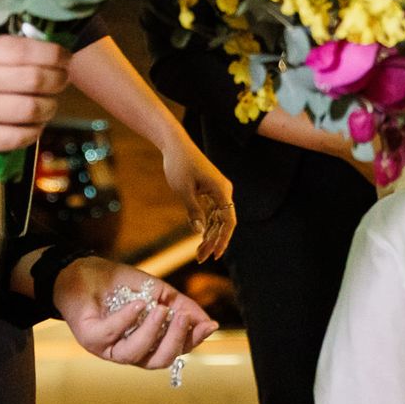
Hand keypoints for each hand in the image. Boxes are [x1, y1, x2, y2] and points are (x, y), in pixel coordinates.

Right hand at [0, 35, 69, 179]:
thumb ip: (2, 46)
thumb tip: (48, 43)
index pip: (24, 50)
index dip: (54, 54)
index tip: (65, 57)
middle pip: (34, 80)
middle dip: (58, 80)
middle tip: (62, 80)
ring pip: (30, 110)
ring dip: (50, 107)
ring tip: (50, 103)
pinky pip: (16, 137)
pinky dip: (34, 132)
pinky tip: (35, 124)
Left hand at [52, 257, 216, 368]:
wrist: (83, 271)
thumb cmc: (119, 284)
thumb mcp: (156, 291)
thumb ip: (180, 306)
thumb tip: (208, 322)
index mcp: (146, 343)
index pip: (174, 351)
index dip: (192, 341)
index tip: (209, 325)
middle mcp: (127, 351)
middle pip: (158, 361)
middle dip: (175, 341)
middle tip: (184, 316)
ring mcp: (107, 347)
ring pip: (135, 354)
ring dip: (152, 332)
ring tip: (161, 308)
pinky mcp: (89, 338)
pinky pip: (111, 335)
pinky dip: (127, 319)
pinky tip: (138, 304)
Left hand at [159, 136, 235, 261]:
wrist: (175, 145)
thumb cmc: (179, 165)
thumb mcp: (183, 190)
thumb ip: (194, 211)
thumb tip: (199, 232)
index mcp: (222, 190)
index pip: (229, 221)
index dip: (223, 239)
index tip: (216, 254)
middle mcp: (224, 191)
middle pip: (224, 222)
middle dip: (214, 241)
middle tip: (201, 258)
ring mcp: (218, 191)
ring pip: (218, 218)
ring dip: (210, 235)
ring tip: (199, 253)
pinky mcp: (210, 190)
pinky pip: (212, 212)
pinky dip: (206, 225)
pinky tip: (200, 238)